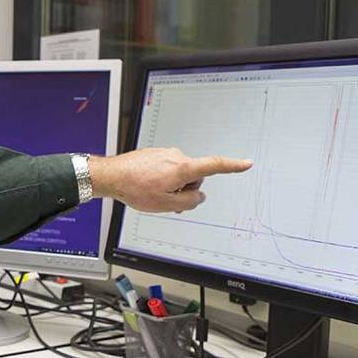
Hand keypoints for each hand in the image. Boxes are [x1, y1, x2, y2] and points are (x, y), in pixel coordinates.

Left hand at [88, 147, 251, 212]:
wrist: (112, 175)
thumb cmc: (135, 189)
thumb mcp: (167, 204)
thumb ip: (190, 202)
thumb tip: (199, 196)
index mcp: (182, 168)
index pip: (214, 165)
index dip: (232, 166)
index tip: (246, 163)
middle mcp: (176, 156)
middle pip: (194, 177)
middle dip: (185, 190)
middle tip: (167, 200)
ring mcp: (165, 153)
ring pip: (180, 174)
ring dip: (172, 185)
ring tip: (153, 192)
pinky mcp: (156, 153)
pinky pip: (168, 169)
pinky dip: (163, 179)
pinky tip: (147, 185)